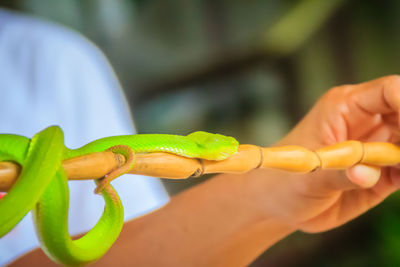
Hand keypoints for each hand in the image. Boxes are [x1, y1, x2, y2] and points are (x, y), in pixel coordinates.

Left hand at [252, 75, 399, 232]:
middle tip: (398, 159)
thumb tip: (366, 173)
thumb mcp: (308, 176)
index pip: (389, 91)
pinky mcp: (381, 173)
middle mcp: (365, 123)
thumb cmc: (284, 181)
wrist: (279, 205)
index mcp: (344, 107)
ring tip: (391, 173)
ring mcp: (375, 148)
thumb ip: (340, 174)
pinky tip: (394, 181)